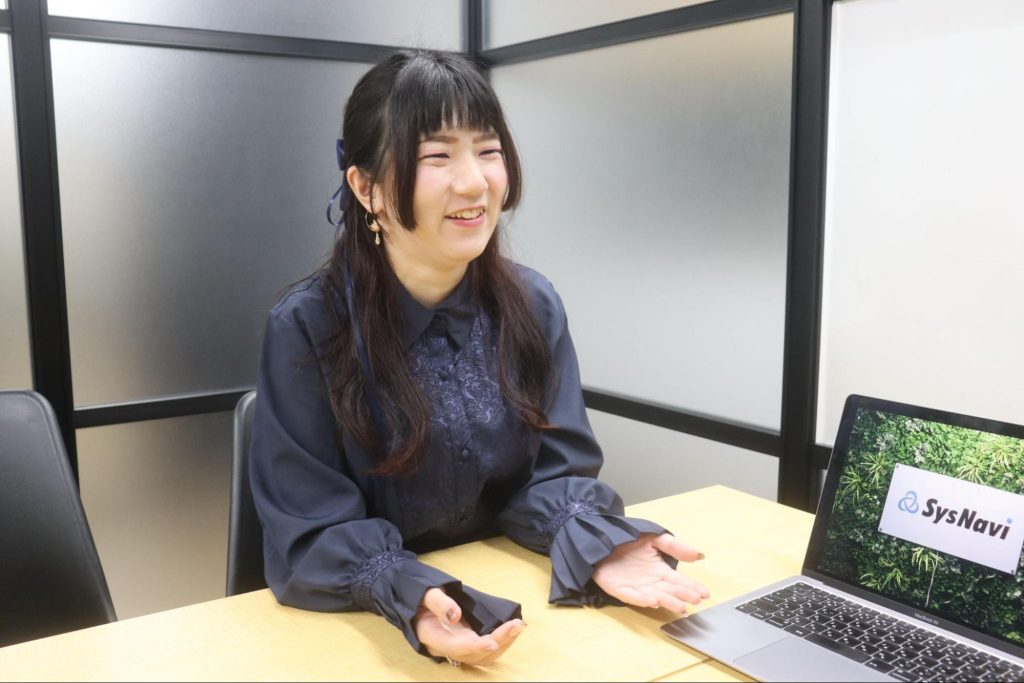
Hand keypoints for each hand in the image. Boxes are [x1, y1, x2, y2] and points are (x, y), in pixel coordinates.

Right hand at [413, 587, 525, 666]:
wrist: (416, 602)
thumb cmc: (419, 596)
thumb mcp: (425, 593)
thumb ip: (439, 603)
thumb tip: (455, 615)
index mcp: (432, 636)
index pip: (454, 647)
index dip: (475, 647)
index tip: (493, 642)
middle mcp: (446, 647)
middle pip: (473, 654)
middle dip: (498, 642)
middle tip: (517, 624)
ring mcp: (457, 646)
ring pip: (482, 656)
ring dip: (502, 644)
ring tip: (519, 626)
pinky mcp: (465, 642)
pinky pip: (484, 649)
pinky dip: (500, 642)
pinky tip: (512, 629)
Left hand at [592, 533, 709, 612]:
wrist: (601, 538)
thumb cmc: (628, 540)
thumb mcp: (654, 538)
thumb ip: (675, 546)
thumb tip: (700, 555)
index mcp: (659, 570)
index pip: (679, 581)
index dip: (692, 587)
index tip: (705, 594)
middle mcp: (650, 581)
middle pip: (669, 590)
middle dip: (683, 595)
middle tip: (696, 600)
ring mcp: (635, 586)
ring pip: (654, 596)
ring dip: (667, 601)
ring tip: (680, 606)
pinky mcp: (618, 589)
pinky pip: (631, 595)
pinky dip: (641, 599)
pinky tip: (653, 601)